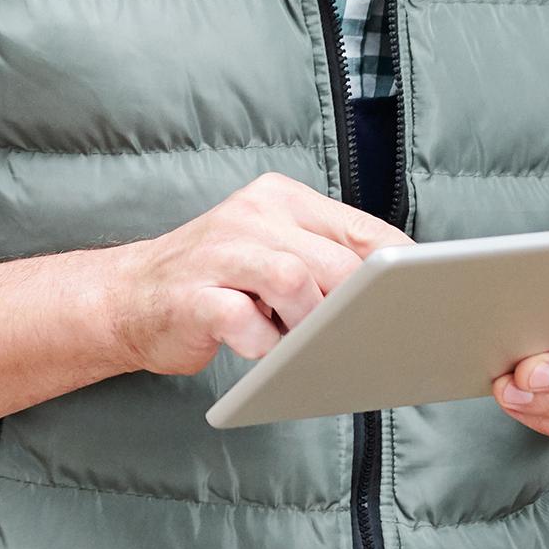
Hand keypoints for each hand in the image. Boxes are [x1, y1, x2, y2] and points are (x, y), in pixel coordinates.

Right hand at [93, 173, 406, 378]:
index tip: (422, 304)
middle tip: (353, 336)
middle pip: (336, 262)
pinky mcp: (193, 296)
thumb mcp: (271, 252)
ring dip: (309, 325)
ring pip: (295, 282)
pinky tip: (259, 349)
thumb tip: (395, 297)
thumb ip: (324, 260)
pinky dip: (264, 346)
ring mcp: (218, 252)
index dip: (400, 273)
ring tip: (299, 341)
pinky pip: (246, 322)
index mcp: (279, 199)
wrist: (126, 298)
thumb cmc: (215, 282)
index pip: (363, 231)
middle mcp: (251, 215)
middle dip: (354, 308)